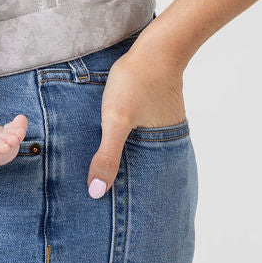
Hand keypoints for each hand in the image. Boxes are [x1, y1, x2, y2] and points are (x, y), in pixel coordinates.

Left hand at [86, 22, 187, 197]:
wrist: (157, 47)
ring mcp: (161, 125)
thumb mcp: (117, 119)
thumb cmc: (137, 83)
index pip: (144, 185)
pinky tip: (108, 140)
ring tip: (100, 172)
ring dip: (123, 160)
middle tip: (99, 197)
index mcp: (159, 149)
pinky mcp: (153, 111)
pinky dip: (126, 141)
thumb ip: (108, 155)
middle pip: (141, 169)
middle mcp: (165, 141)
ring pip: (139, 150)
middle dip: (123, 184)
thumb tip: (97, 193)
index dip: (127, 200)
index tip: (109, 215)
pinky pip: (138, 133)